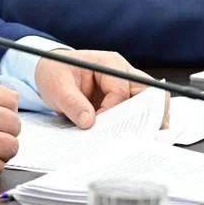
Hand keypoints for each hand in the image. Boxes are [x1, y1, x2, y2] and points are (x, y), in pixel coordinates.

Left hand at [34, 50, 149, 127]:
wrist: (53, 74)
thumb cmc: (55, 74)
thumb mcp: (56, 87)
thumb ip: (72, 103)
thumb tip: (89, 122)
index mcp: (107, 63)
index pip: (121, 90)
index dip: (112, 111)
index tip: (98, 125)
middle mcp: (123, 72)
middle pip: (148, 92)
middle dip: (147, 115)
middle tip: (142, 138)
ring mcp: (127, 85)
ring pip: (151, 101)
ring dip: (149, 120)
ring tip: (145, 141)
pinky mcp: (126, 99)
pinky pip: (141, 110)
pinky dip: (140, 123)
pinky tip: (136, 138)